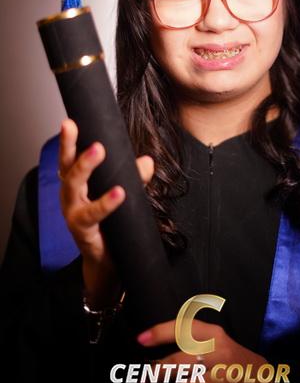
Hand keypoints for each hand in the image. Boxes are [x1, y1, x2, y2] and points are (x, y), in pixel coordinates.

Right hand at [58, 118, 153, 306]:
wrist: (108, 260)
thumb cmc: (110, 222)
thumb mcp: (123, 193)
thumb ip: (134, 176)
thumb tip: (148, 161)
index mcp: (76, 184)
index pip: (69, 158)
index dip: (68, 141)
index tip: (69, 122)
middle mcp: (70, 196)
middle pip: (67, 168)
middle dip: (73, 147)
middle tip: (86, 130)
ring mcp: (73, 213)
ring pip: (74, 187)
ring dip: (85, 167)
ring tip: (98, 151)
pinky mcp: (82, 231)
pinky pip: (92, 215)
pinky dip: (106, 202)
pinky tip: (119, 192)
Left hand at [137, 319, 274, 382]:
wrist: (264, 379)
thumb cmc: (232, 358)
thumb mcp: (217, 340)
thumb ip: (192, 339)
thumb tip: (155, 341)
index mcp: (215, 335)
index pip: (184, 327)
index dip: (160, 332)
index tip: (140, 339)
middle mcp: (219, 354)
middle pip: (181, 361)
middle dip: (157, 371)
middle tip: (142, 380)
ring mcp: (223, 378)